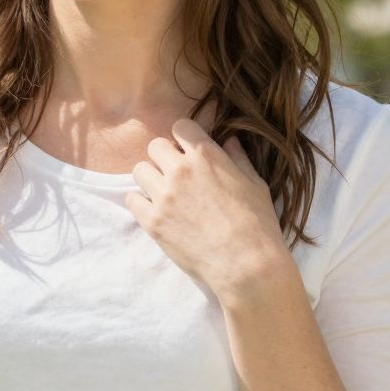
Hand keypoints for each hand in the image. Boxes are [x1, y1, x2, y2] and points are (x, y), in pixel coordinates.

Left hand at [125, 118, 290, 299]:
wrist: (247, 264)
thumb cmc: (258, 224)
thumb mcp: (255, 184)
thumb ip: (238, 158)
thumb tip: (229, 140)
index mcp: (206, 155)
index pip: (180, 126)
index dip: (184, 138)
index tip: (188, 152)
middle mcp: (180, 170)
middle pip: (155, 146)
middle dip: (164, 157)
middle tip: (176, 175)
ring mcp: (163, 196)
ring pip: (139, 170)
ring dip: (150, 178)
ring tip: (165, 194)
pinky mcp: (152, 222)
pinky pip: (131, 200)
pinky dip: (141, 204)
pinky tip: (158, 213)